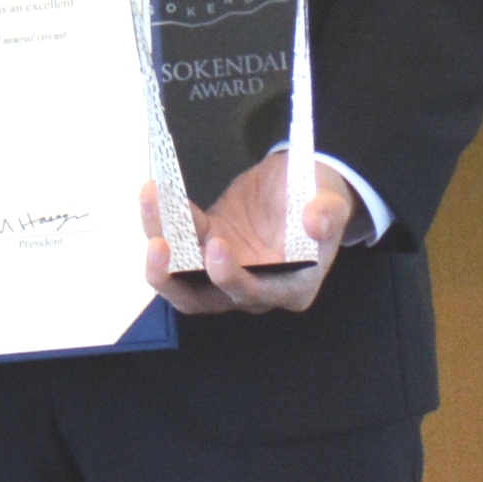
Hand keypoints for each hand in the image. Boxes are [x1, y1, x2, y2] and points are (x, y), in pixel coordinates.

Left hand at [141, 151, 357, 315]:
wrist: (304, 182)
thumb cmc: (321, 197)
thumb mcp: (331, 201)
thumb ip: (328, 214)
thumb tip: (316, 222)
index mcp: (289, 287)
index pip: (255, 295)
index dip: (232, 278)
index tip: (216, 246)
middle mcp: (251, 287)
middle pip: (201, 299)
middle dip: (173, 279)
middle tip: (158, 246)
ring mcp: (223, 266)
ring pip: (179, 273)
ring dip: (158, 246)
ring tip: (150, 204)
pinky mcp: (206, 241)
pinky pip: (178, 240)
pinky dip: (163, 220)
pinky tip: (155, 192)